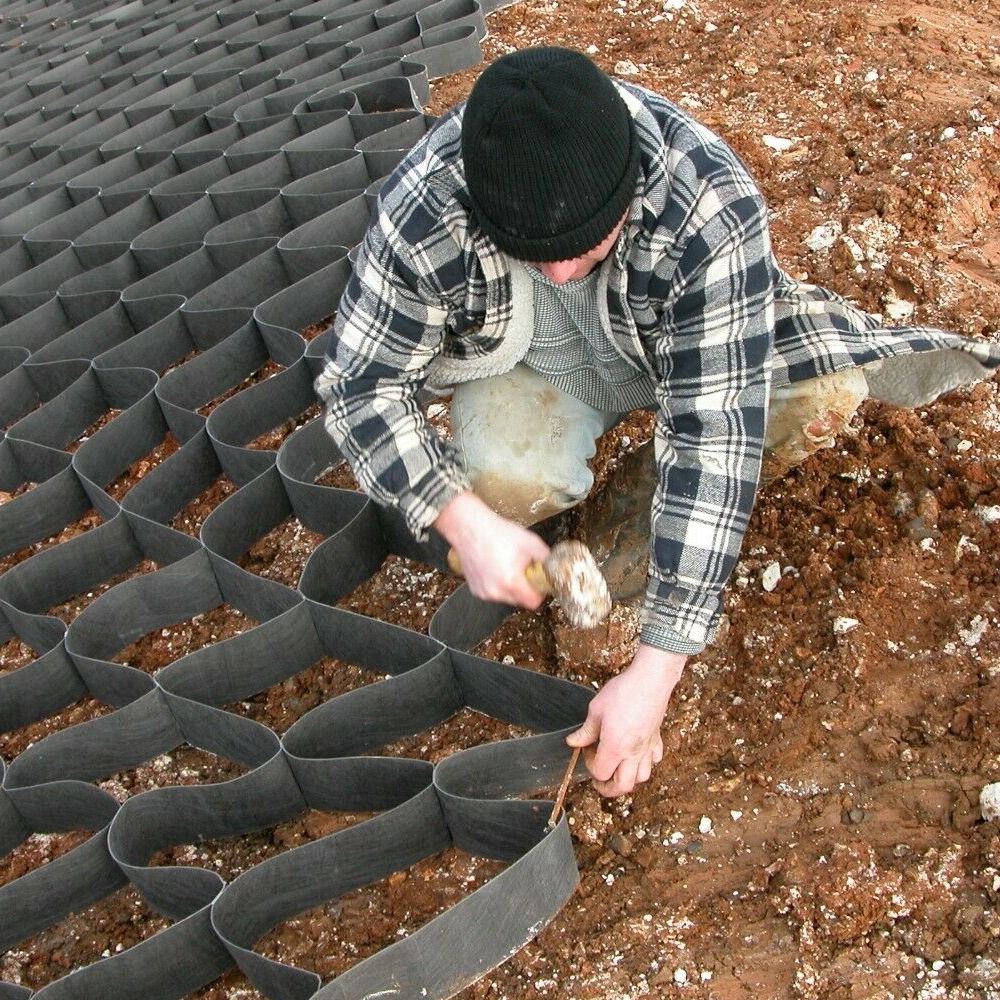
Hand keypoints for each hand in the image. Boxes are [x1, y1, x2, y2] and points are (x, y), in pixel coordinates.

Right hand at [434, 491, 550, 608]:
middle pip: (520, 601)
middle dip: (524, 588)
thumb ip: (547, 558)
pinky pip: (493, 593)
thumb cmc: (498, 532)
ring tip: (507, 565)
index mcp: (510, 582)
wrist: (469, 527)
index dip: (539, 592)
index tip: (537, 580)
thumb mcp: (530, 542)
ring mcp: (483, 592)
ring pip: (506, 598)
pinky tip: (494, 567)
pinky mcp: (475, 589)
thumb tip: (555, 567)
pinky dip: (497, 585)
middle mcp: (495, 592)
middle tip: (522, 569)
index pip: (533, 602)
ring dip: (510, 587)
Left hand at [566, 645, 685, 797]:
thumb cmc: (623, 692)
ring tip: (617, 767)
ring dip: (628, 778)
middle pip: (623, 786)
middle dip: (608, 788)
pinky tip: (636, 753)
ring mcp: (647, 747)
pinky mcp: (656, 738)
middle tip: (599, 779)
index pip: (600, 772)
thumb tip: (573, 742)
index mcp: (615, 747)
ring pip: (642, 777)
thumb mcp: (596, 710)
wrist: (650, 679)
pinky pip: (654, 760)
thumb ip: (585, 731)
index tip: (587, 749)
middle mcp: (633, 752)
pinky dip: (645, 763)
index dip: (589, 765)